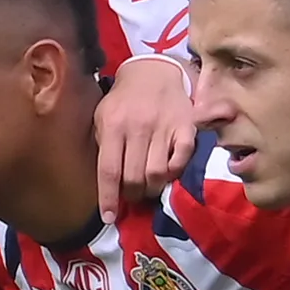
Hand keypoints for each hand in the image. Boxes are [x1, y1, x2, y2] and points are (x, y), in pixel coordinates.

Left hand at [98, 51, 195, 206]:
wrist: (155, 71)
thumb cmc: (124, 99)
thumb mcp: (103, 115)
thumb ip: (103, 145)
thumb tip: (107, 182)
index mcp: (113, 125)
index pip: (108, 170)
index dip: (108, 198)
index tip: (108, 218)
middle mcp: (138, 128)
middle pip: (134, 177)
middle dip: (132, 195)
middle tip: (132, 196)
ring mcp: (164, 127)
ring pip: (157, 174)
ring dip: (152, 189)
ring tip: (149, 189)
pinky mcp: (186, 127)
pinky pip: (181, 160)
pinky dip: (174, 173)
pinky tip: (167, 175)